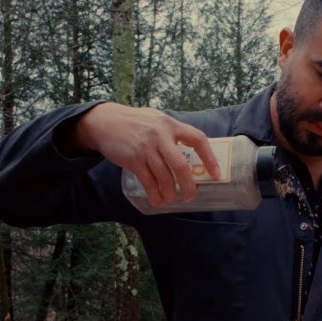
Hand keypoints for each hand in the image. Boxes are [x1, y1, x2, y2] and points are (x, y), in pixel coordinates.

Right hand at [75, 102, 220, 204]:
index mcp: (171, 125)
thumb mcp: (157, 119)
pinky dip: (154, 193)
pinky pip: (148, 181)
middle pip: (181, 165)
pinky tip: (157, 200)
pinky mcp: (133, 159)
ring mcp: (146, 148)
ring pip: (164, 177)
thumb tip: (191, 150)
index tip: (216, 174)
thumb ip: (173, 132)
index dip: (209, 158)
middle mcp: (160, 136)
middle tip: (191, 196)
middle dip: (188, 185)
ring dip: (170, 192)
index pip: (197, 139)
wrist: (105, 122)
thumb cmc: (135, 122)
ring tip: (171, 199)